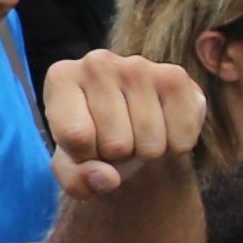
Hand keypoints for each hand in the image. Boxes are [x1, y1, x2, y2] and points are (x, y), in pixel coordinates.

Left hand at [33, 46, 207, 199]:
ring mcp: (138, 65)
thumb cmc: (94, 144)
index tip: (84, 145)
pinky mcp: (175, 76)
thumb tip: (108, 178)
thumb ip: (77, 180)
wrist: (133, 128)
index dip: (84, 157)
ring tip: (136, 133)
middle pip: (116, 144)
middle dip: (117, 156)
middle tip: (115, 140)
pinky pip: (181, 138)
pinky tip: (162, 126)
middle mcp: (97, 62)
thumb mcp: (73, 169)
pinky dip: (174, 146)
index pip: (76, 137)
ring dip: (145, 153)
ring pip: (150, 144)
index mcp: (61, 78)